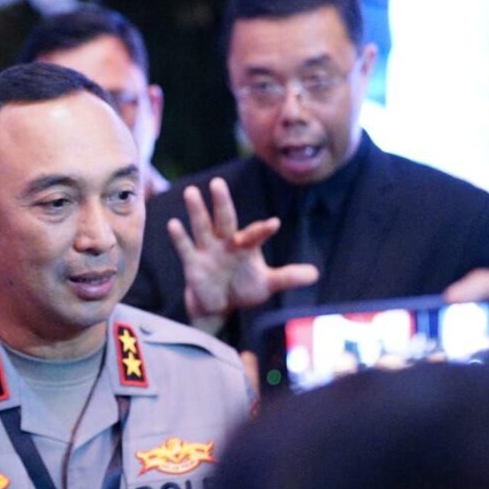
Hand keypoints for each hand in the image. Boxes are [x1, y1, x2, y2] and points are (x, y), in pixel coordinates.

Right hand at [166, 177, 318, 323]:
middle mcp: (225, 243)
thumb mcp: (267, 284)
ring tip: (191, 192)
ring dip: (196, 211)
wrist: (218, 306)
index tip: (273, 224)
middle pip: (224, 220)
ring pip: (201, 227)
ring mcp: (207, 251)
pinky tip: (173, 224)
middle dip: (221, 203)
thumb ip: (288, 277)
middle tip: (218, 183)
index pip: (254, 235)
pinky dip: (179, 237)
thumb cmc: (243, 288)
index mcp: (245, 246)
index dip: (262, 230)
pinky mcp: (193, 263)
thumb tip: (315, 273)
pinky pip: (185, 248)